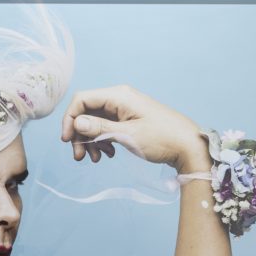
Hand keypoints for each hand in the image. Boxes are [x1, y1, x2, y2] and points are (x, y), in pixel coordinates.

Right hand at [61, 84, 209, 172]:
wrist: (188, 147)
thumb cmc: (162, 139)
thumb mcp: (128, 135)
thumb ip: (100, 128)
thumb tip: (77, 122)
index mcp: (119, 95)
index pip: (82, 100)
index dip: (70, 119)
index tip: (67, 141)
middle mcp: (120, 98)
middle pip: (86, 112)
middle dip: (80, 134)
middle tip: (79, 157)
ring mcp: (124, 109)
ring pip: (95, 122)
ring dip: (90, 141)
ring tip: (96, 160)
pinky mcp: (128, 120)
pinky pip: (107, 127)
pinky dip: (102, 141)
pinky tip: (108, 155)